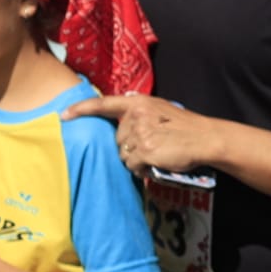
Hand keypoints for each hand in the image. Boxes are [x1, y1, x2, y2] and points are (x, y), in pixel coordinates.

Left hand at [62, 94, 223, 175]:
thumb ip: (139, 115)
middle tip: (154, 145)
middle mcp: (136, 116)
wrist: (207, 138)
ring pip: (123, 154)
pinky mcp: (145, 151)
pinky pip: (132, 166)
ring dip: (137, 158)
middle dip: (130, 145)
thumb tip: (120, 130)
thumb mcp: (160, 111)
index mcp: (139, 102)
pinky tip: (159, 161)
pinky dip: (143, 168)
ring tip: (159, 153)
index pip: (103, 104)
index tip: (63, 116)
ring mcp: (140, 134)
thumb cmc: (186, 127)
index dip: (81, 109)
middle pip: (117, 138)